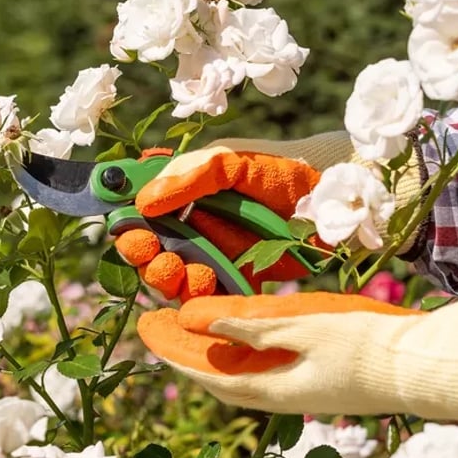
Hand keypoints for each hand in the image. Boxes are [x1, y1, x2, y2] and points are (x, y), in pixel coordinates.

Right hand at [115, 135, 355, 298]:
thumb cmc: (282, 170)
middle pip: (149, 248)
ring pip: (170, 276)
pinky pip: (202, 297)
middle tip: (148, 251)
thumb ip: (190, 174)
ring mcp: (211, 256)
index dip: (126, 219)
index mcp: (185, 194)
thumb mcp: (232, 160)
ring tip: (176, 267)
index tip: (124, 224)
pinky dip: (195, 294)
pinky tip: (204, 281)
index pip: (141, 209)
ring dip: (164, 275)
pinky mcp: (232, 283)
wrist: (333, 200)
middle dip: (141, 253)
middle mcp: (192, 226)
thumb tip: (143, 200)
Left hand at [136, 287, 457, 420]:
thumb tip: (206, 323)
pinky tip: (237, 342)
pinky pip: (264, 374)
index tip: (150, 338)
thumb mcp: (305, 329)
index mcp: (273, 390)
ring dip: (213, 357)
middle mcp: (280, 399)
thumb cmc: (365, 346)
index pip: (210, 376)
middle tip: (159, 332)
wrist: (418, 370)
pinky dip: (242, 357)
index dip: (177, 357)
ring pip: (241, 378)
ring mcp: (299, 395)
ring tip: (188, 333)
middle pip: (220, 381)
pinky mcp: (314, 386)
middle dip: (187, 357)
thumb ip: (255, 327)